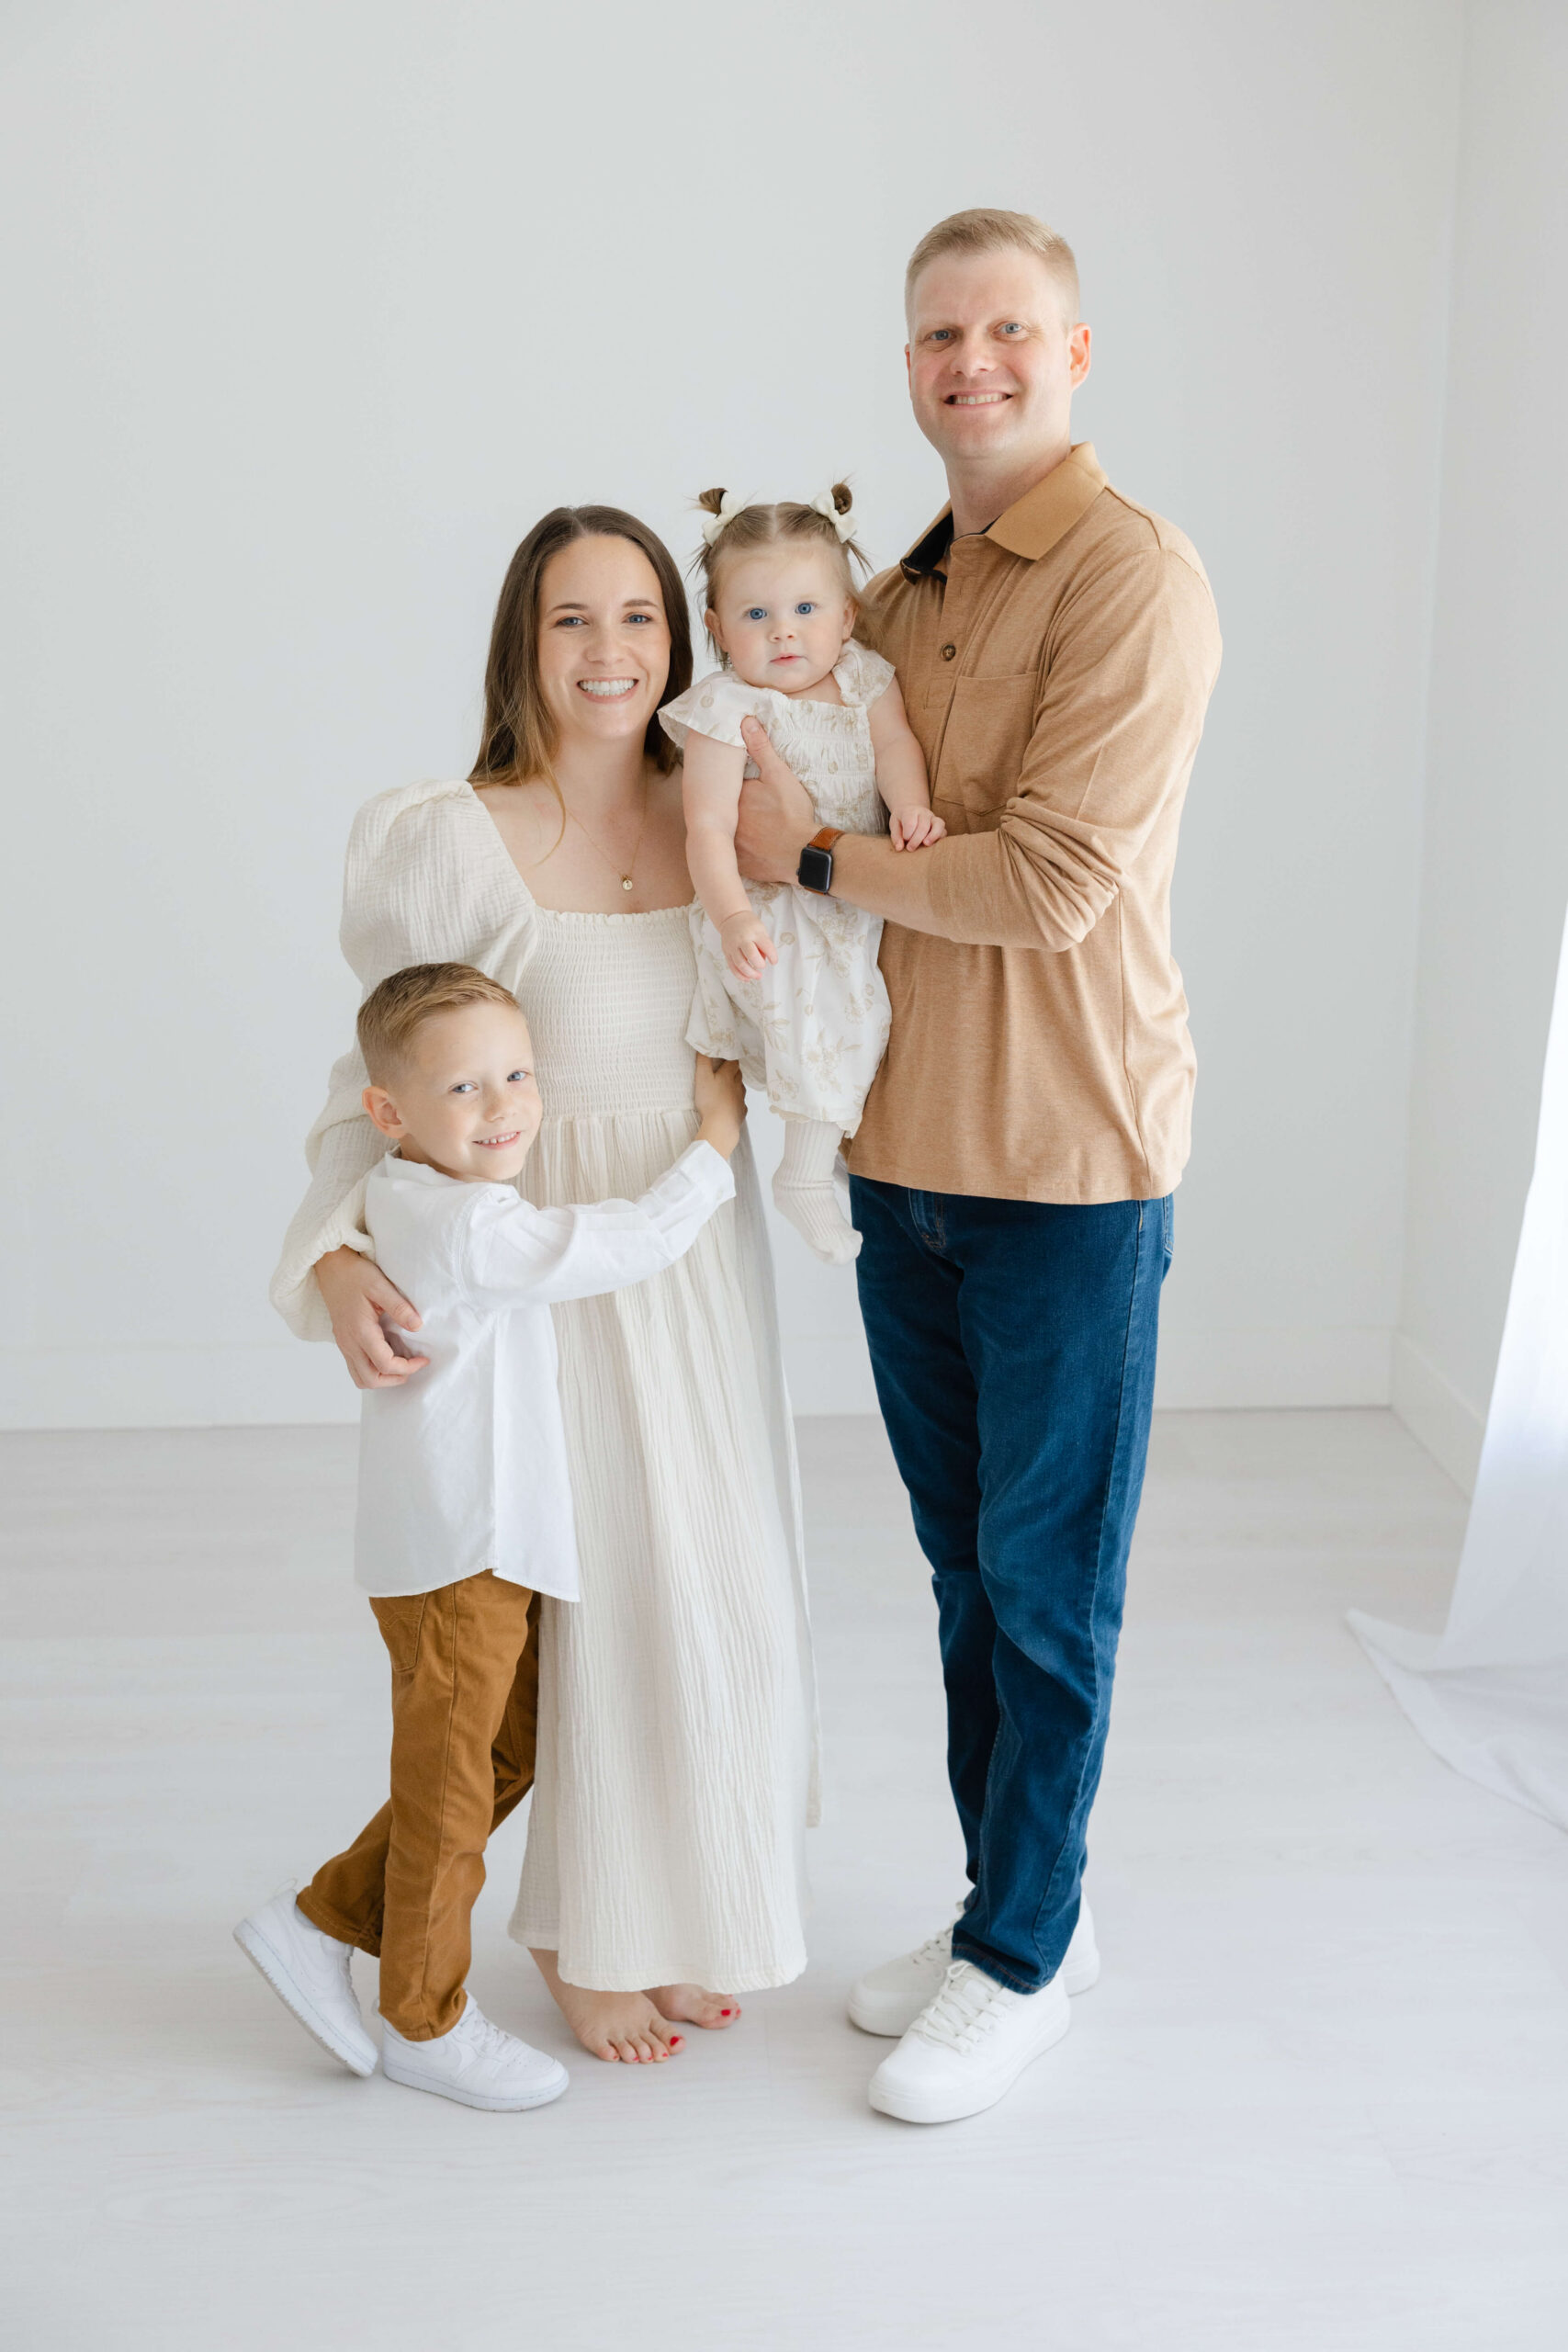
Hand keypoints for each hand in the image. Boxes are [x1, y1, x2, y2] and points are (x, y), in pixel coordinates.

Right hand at [315, 1244, 428, 1388]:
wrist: (330, 1267)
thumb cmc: (355, 1275)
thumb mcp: (380, 1285)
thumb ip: (399, 1307)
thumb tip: (418, 1326)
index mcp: (360, 1331)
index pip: (385, 1364)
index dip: (408, 1367)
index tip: (423, 1359)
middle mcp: (349, 1342)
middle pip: (370, 1379)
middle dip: (395, 1379)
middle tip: (414, 1366)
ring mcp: (343, 1344)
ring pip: (360, 1378)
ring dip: (382, 1378)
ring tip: (401, 1365)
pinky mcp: (342, 1341)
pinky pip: (355, 1367)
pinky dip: (373, 1370)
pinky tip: (386, 1355)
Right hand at [693, 1056, 746, 1158]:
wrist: (721, 1125)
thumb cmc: (710, 1101)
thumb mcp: (702, 1078)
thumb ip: (702, 1061)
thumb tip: (703, 1047)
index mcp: (728, 1075)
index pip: (733, 1061)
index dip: (730, 1057)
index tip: (726, 1055)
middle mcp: (737, 1086)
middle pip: (738, 1074)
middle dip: (733, 1070)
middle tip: (725, 1069)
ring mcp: (740, 1099)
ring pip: (740, 1088)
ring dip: (735, 1085)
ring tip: (728, 1086)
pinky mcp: (741, 1112)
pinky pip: (741, 1104)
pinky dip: (737, 1102)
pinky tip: (732, 1104)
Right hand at [720, 909, 776, 980]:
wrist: (731, 918)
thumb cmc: (749, 925)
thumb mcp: (761, 930)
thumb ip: (765, 945)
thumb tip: (765, 960)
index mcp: (754, 933)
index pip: (766, 947)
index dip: (773, 957)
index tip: (774, 961)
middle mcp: (742, 939)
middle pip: (751, 956)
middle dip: (760, 965)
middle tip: (763, 967)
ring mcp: (732, 946)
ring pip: (740, 964)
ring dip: (750, 973)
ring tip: (758, 976)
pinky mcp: (726, 952)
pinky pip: (732, 967)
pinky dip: (740, 975)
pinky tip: (747, 979)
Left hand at [736, 717, 816, 882]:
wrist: (804, 853)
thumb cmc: (793, 813)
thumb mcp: (779, 775)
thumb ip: (761, 749)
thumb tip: (746, 721)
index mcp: (733, 798)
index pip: (725, 788)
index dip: (733, 786)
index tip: (743, 788)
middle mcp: (726, 822)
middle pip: (723, 812)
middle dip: (730, 808)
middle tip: (748, 808)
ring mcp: (731, 846)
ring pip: (726, 835)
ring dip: (731, 831)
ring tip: (749, 827)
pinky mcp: (740, 865)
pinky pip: (734, 857)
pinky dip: (740, 852)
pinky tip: (750, 848)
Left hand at [890, 807, 946, 850]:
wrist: (911, 809)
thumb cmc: (902, 820)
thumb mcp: (894, 825)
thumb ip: (896, 836)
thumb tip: (899, 848)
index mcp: (910, 811)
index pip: (910, 822)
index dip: (907, 834)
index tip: (904, 840)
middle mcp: (923, 813)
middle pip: (923, 825)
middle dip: (916, 839)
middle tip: (910, 849)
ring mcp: (933, 818)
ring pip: (938, 825)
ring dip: (933, 836)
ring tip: (926, 844)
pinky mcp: (939, 825)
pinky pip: (944, 831)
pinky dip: (940, 838)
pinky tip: (932, 846)